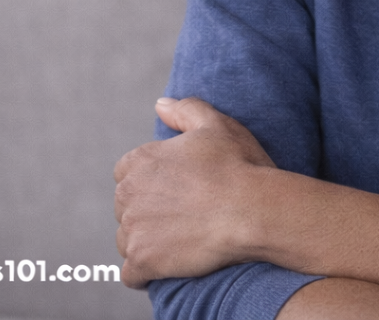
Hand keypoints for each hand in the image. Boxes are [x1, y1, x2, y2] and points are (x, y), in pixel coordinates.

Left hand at [114, 96, 277, 287]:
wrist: (252, 210)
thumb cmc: (238, 165)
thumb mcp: (216, 125)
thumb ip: (184, 110)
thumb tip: (160, 105)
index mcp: (141, 159)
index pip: (127, 173)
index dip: (152, 181)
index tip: (175, 188)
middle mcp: (129, 194)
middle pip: (126, 207)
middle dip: (148, 210)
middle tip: (182, 214)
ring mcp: (133, 229)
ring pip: (128, 239)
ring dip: (146, 241)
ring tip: (179, 239)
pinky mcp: (142, 261)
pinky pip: (131, 274)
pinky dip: (145, 272)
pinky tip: (167, 265)